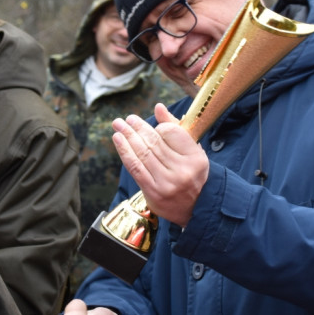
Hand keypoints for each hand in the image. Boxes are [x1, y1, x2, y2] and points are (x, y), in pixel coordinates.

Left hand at [112, 103, 208, 226]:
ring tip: (118, 125)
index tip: (150, 126)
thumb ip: (176, 128)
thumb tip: (158, 107)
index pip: (171, 132)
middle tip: (127, 119)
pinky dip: (124, 151)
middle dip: (137, 127)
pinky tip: (118, 139)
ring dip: (127, 136)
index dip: (158, 127)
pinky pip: (135, 167)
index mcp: (195, 157)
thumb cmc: (193, 174)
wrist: (195, 208)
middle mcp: (182, 170)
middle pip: (154, 142)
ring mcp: (166, 182)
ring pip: (142, 153)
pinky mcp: (152, 192)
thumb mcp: (192, 151)